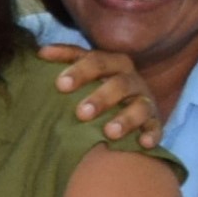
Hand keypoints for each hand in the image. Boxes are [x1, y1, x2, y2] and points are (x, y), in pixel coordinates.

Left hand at [39, 44, 164, 147]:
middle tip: (81, 113)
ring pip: (140, 106)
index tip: (60, 84)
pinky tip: (143, 143)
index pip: (97, 62)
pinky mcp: (153, 122)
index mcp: (113, 64)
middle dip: (101, 98)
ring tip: (109, 133)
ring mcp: (145, 101)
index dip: (80, 71)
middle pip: (120, 84)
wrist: (123, 103)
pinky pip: (156, 128)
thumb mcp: (82, 70)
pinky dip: (151, 135)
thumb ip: (64, 59)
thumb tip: (41, 53)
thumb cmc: (93, 85)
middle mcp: (132, 80)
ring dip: (126, 119)